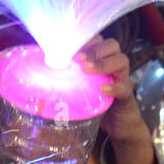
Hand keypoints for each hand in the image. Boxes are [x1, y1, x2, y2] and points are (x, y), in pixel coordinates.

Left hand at [74, 35, 157, 163]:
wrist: (117, 123)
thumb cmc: (94, 102)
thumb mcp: (78, 87)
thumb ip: (65, 78)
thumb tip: (36, 75)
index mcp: (101, 58)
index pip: (98, 39)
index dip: (86, 40)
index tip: (70, 47)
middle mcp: (113, 64)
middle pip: (112, 45)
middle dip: (94, 49)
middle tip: (79, 59)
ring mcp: (122, 77)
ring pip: (121, 60)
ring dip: (103, 63)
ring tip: (88, 69)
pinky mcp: (127, 94)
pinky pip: (125, 86)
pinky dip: (115, 86)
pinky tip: (104, 89)